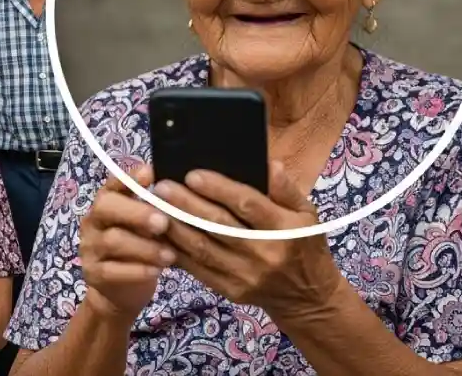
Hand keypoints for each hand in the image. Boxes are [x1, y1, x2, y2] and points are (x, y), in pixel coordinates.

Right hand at [79, 164, 171, 322]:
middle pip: (106, 207)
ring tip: (170, 255)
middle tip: (163, 223)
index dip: (129, 177)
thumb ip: (153, 210)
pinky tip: (156, 271)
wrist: (121, 292)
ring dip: (145, 247)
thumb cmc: (139, 250)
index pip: (113, 183)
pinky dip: (137, 270)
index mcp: (107, 203)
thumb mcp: (145, 228)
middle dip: (136, 212)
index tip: (150, 173)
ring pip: (113, 240)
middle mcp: (93, 221)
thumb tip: (175, 195)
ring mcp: (90, 247)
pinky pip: (112, 270)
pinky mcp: (93, 273)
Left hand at [154, 161, 344, 319]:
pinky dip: (176, 250)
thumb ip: (286, 188)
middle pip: (218, 225)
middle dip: (186, 204)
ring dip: (174, 226)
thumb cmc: (303, 244)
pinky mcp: (230, 290)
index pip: (247, 204)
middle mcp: (264, 253)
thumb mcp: (307, 213)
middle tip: (162, 186)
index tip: (192, 174)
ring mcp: (246, 275)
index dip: (218, 189)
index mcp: (285, 229)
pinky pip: (197, 268)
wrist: (306, 296)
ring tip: (154, 206)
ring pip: (202, 248)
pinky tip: (160, 234)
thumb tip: (268, 163)